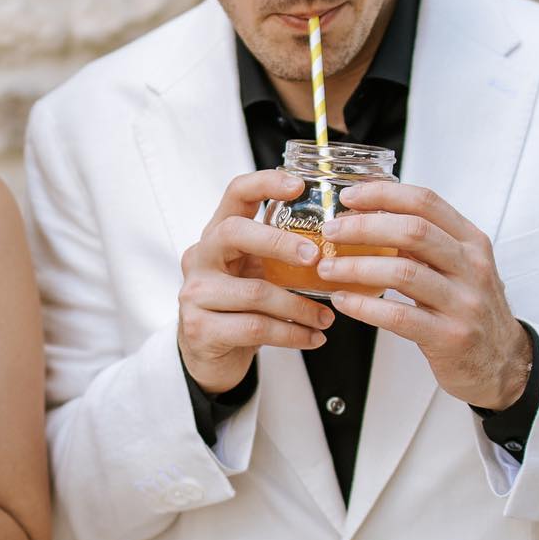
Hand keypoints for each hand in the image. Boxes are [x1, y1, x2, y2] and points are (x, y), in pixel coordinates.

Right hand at [178, 169, 334, 396]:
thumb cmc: (239, 308)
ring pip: (255, 292)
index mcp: (217, 234)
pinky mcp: (200, 328)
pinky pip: (256, 327)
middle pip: (235, 233)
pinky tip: (311, 338)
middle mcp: (201, 257)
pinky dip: (292, 334)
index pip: (235, 194)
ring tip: (325, 318)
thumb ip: (283, 257)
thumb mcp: (257, 273)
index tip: (300, 185)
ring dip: (299, 306)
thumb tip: (344, 247)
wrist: (208, 357)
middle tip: (317, 257)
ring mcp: (195, 292)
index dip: (265, 182)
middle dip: (280, 242)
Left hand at [318, 181, 531, 408]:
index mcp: (471, 242)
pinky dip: (364, 306)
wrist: (503, 363)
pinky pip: (398, 315)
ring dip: (356, 267)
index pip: (426, 202)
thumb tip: (370, 218)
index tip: (349, 196)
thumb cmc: (471, 311)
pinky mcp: (449, 336)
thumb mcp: (458, 268)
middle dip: (363, 227)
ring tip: (327, 268)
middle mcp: (471, 267)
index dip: (383, 194)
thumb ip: (424, 245)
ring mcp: (463, 302)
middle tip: (331, 231)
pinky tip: (344, 300)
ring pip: (402, 272)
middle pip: (412, 231)